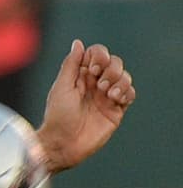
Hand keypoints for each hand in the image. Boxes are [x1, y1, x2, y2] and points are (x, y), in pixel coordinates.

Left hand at [35, 40, 135, 173]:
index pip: (97, 54)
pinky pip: (130, 93)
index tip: (93, 69)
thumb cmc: (57, 116)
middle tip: (100, 84)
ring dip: (121, 80)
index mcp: (80, 76)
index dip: (100, 56)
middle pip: (114, 62)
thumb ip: (71, 65)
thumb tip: (78, 42)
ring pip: (125, 76)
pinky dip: (127, 92)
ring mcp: (106, 96)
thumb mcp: (61, 87)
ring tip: (109, 94)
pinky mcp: (116, 110)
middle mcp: (95, 84)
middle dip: (112, 69)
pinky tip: (116, 99)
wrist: (63, 144)